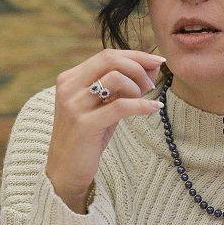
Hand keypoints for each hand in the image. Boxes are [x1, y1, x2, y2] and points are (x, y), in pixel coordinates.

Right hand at [46, 49, 165, 211]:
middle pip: (110, 59)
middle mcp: (69, 87)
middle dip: (138, 67)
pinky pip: (120, 106)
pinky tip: (154, 108)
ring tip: (143, 100)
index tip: (157, 61)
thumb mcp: (105, 105)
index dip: (135, 56)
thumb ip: (124, 85)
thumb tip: (153, 67)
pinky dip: (142, 105)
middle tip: (150, 85)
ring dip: (137, 87)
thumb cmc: (88, 135)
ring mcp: (74, 105)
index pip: (107, 55)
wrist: (66, 169)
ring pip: (115, 78)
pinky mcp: (85, 124)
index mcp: (70, 78)